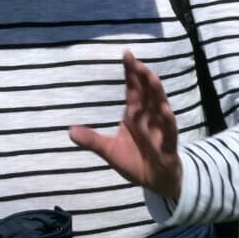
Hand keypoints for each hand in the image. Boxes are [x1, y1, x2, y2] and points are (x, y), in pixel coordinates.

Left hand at [71, 52, 183, 203]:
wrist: (156, 182)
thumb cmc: (135, 161)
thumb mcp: (109, 151)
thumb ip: (92, 140)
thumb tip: (69, 131)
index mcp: (135, 115)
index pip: (133, 89)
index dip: (131, 73)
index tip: (127, 54)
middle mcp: (149, 118)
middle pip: (147, 93)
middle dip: (143, 77)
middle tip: (137, 61)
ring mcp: (160, 130)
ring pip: (159, 107)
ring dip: (157, 93)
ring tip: (151, 77)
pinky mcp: (167, 145)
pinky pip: (169, 131)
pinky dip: (167, 120)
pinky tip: (165, 109)